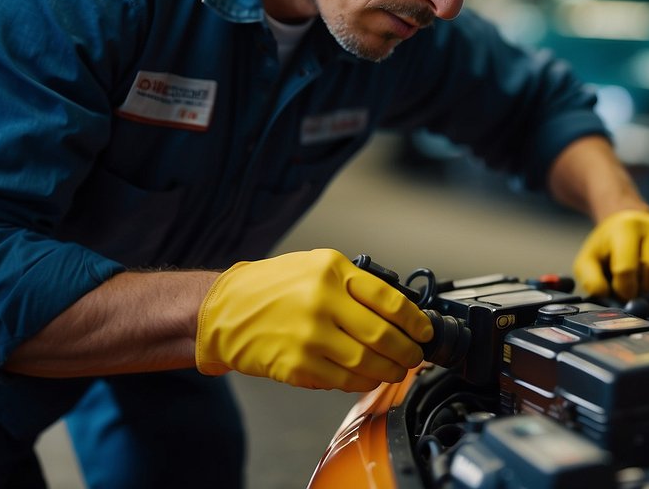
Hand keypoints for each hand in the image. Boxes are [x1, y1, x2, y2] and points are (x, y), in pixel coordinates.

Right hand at [195, 249, 433, 391]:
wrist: (223, 308)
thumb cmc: (274, 286)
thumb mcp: (317, 267)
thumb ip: (355, 286)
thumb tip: (399, 313)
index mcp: (332, 271)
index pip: (388, 299)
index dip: (414, 320)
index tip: (425, 331)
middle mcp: (321, 301)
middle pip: (382, 335)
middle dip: (407, 350)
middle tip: (415, 356)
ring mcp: (309, 335)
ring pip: (366, 362)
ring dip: (388, 370)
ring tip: (396, 370)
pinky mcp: (296, 364)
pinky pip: (342, 380)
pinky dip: (361, 382)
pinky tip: (368, 378)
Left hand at [572, 210, 648, 301]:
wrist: (629, 223)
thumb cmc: (610, 247)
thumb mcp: (590, 259)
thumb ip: (590, 279)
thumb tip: (604, 294)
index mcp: (628, 226)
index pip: (627, 270)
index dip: (623, 288)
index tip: (622, 287)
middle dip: (644, 285)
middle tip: (638, 279)